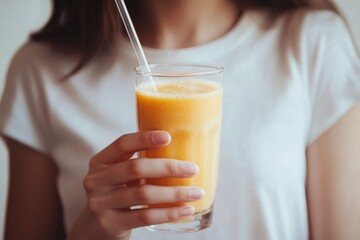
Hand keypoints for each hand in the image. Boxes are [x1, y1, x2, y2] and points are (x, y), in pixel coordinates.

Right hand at [83, 131, 202, 237]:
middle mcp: (96, 180)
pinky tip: (185, 210)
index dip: (144, 138)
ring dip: (174, 193)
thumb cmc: (118, 192)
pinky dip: (168, 213)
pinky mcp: (110, 224)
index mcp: (101, 161)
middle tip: (193, 169)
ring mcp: (101, 203)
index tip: (168, 137)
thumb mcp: (119, 174)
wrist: (95, 227)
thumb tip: (182, 148)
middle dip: (168, 167)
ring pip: (143, 194)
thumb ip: (139, 163)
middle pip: (135, 168)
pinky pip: (144, 217)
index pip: (122, 144)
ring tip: (196, 192)